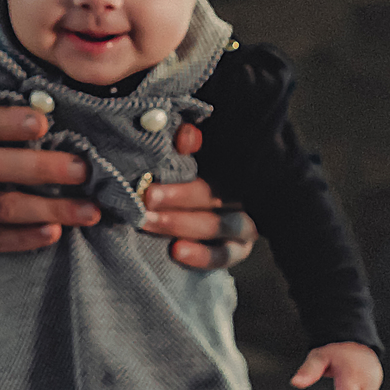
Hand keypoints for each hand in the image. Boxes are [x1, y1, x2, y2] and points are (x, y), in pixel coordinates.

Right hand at [0, 106, 97, 255]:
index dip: (9, 123)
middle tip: (83, 170)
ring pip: (2, 206)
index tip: (44, 123)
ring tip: (89, 211)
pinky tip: (55, 232)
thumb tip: (53, 107)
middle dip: (43, 167)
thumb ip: (9, 123)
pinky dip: (24, 237)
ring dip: (49, 209)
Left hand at [138, 120, 257, 269]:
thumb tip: (185, 134)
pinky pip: (223, 255)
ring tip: (150, 222)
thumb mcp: (180, 161)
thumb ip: (185, 145)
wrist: (184, 221)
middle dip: (177, 196)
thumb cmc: (179, 179)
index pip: (217, 160)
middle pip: (213, 193)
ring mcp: (243, 225)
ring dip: (181, 224)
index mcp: (229, 168)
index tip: (164, 161)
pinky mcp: (237, 251)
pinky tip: (176, 252)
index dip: (191, 157)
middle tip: (146, 197)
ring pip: (217, 225)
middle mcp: (240, 195)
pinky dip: (201, 255)